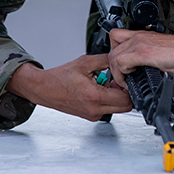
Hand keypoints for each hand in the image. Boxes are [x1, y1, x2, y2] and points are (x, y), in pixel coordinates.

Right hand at [5, 55, 132, 121]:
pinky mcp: (90, 116)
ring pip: (117, 108)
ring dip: (116, 96)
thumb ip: (106, 60)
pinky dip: (108, 99)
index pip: (126, 100)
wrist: (44, 89)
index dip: (129, 87)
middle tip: (118, 80)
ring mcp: (93, 115)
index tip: (126, 78)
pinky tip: (99, 88)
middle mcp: (95, 110)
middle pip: (125, 107)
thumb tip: (120, 58)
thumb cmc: (60, 77)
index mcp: (95, 97)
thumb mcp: (85, 62)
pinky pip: (107, 109)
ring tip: (105, 82)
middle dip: (125, 93)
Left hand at [107, 29, 173, 88]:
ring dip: (117, 72)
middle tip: (123, 77)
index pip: (115, 38)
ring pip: (113, 56)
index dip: (114, 54)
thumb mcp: (157, 52)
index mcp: (141, 35)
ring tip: (127, 79)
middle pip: (111, 50)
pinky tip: (133, 76)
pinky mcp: (144, 53)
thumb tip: (137, 70)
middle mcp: (138, 37)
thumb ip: (144, 57)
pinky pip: (121, 62)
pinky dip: (123, 73)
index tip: (121, 67)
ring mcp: (139, 43)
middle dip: (113, 67)